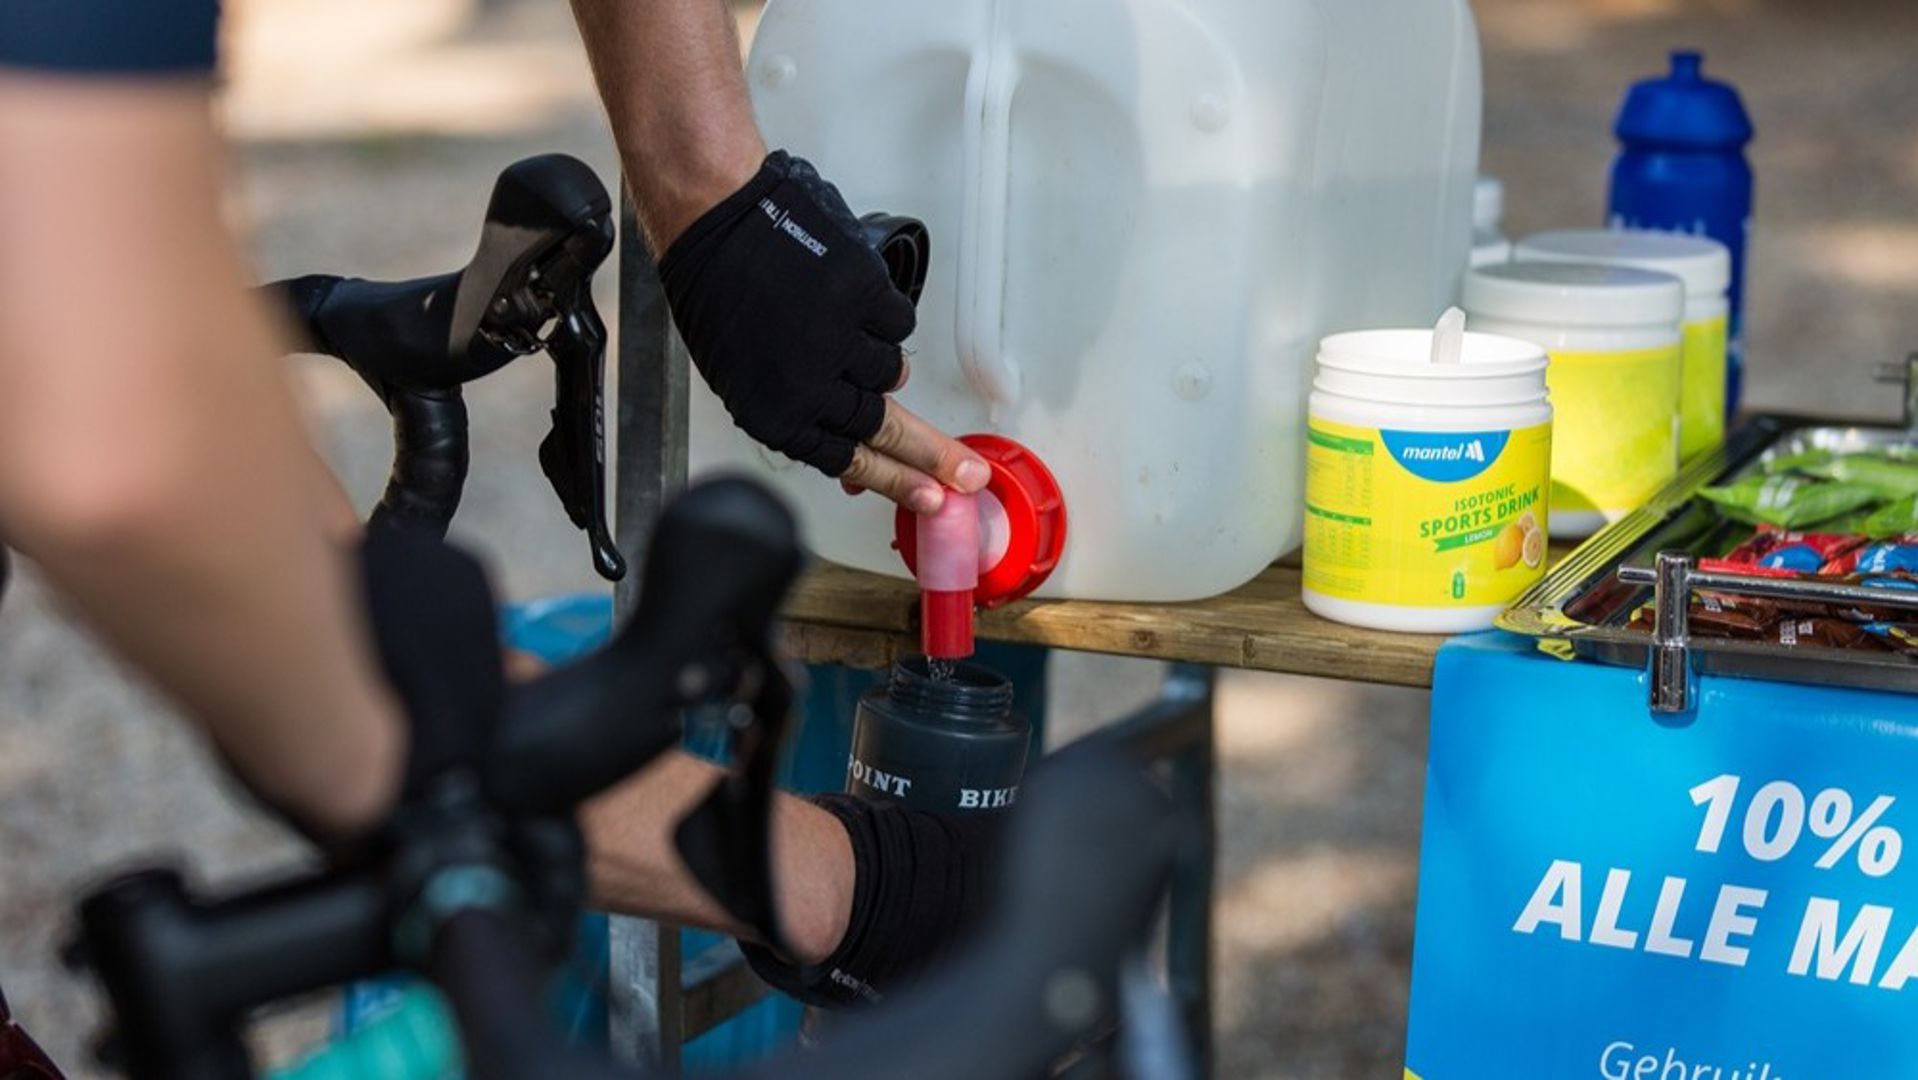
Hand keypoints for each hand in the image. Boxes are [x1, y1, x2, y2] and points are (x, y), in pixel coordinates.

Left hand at [659, 152, 986, 513]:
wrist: (715, 220)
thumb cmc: (718, 294)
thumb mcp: (745, 376)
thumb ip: (801, 417)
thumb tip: (851, 456)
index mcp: (774, 414)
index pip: (850, 462)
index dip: (897, 482)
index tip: (931, 496)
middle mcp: (809, 384)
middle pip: (886, 429)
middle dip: (931, 454)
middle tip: (965, 472)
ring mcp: (839, 338)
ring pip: (892, 372)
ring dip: (879, 359)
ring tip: (842, 330)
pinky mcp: (862, 293)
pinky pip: (897, 322)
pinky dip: (883, 315)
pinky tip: (852, 301)